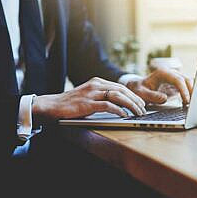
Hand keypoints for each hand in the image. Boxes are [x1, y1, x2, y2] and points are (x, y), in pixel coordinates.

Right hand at [32, 77, 146, 118]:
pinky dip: (118, 110)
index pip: (120, 87)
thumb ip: (100, 96)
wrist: (53, 105)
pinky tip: (124, 115)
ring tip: (138, 113)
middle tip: (143, 109)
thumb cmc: (70, 104)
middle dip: (135, 100)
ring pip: (118, 96)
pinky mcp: (88, 103)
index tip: (141, 103)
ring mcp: (92, 93)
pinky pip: (108, 105)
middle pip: (122, 90)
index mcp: (97, 82)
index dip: (132, 95)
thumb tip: (118, 104)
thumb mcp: (88, 96)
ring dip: (131, 105)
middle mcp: (96, 85)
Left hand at [126, 67, 192, 104]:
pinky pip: (187, 88)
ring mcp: (175, 78)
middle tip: (193, 104)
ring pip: (189, 83)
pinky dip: (190, 94)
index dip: (184, 90)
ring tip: (192, 106)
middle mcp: (171, 73)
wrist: (139, 87)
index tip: (186, 101)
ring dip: (192, 93)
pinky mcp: (177, 84)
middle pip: (186, 80)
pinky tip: (188, 104)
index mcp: (163, 73)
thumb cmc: (139, 89)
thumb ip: (151, 95)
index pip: (178, 79)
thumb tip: (164, 98)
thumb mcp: (141, 93)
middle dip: (192, 91)